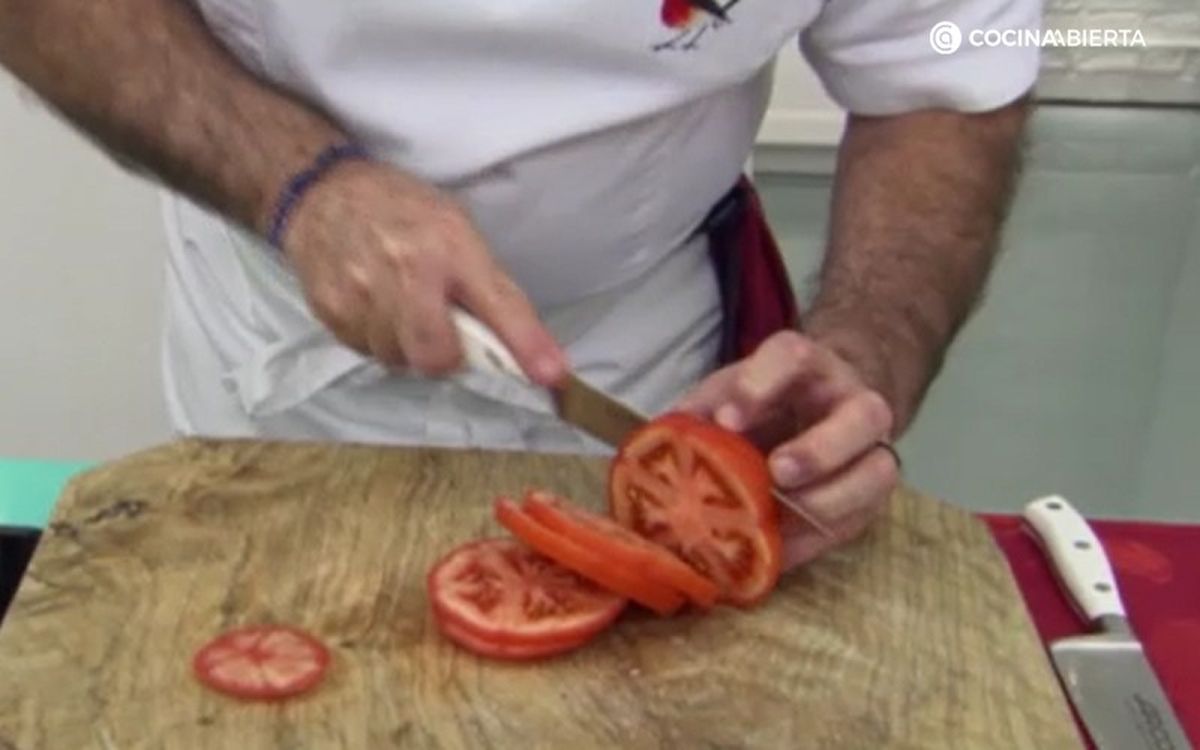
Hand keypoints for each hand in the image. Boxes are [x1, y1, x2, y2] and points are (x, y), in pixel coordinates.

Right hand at [281, 159, 566, 383]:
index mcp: (450, 245)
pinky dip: (377, 338)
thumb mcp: (459, 232)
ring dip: (407, 345)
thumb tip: (538, 354)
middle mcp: (405, 269)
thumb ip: (493, 292)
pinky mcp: (330, 311)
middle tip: (441, 329)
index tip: (551, 374)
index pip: (497, 305)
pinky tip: (375, 304)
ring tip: (401, 305)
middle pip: (435, 356)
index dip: (525, 344)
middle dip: (445, 354)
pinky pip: (366, 352)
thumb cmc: (404, 213)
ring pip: (399, 360)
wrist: (325, 194)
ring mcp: (361, 293)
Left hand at [676, 330, 899, 568]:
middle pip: (865, 415)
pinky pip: (857, 522)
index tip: (727, 421)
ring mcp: (872, 451)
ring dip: (830, 499)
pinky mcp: (870, 499)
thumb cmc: (761, 403)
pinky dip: (814, 540)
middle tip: (776, 472)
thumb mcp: (726, 395)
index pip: (794, 355)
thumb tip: (666, 446)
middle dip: (821, 449)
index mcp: (809, 366)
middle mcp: (853, 402)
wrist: (812, 413)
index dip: (761, 385)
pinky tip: (776, 549)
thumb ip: (701, 412)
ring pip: (879, 472)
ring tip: (782, 514)